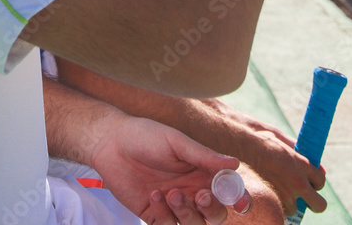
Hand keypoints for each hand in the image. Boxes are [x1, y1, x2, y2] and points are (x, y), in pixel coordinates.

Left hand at [89, 109, 250, 223]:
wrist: (110, 143)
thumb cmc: (146, 136)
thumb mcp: (175, 142)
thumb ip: (203, 156)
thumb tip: (235, 164)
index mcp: (202, 172)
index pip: (228, 191)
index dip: (239, 199)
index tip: (240, 204)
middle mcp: (192, 191)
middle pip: (215, 215)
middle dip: (211, 209)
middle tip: (199, 195)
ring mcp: (174, 206)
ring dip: (186, 214)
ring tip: (169, 192)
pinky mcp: (155, 216)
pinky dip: (164, 215)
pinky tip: (154, 196)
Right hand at [201, 102, 325, 215]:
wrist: (241, 147)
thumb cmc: (259, 139)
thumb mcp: (281, 138)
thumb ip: (298, 151)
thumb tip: (312, 163)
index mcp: (302, 164)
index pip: (321, 180)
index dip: (315, 182)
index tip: (309, 181)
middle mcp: (298, 182)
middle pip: (319, 204)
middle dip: (313, 202)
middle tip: (303, 196)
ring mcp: (286, 194)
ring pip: (296, 209)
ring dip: (289, 202)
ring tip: (276, 188)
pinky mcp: (274, 201)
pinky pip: (281, 211)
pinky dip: (277, 204)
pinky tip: (269, 192)